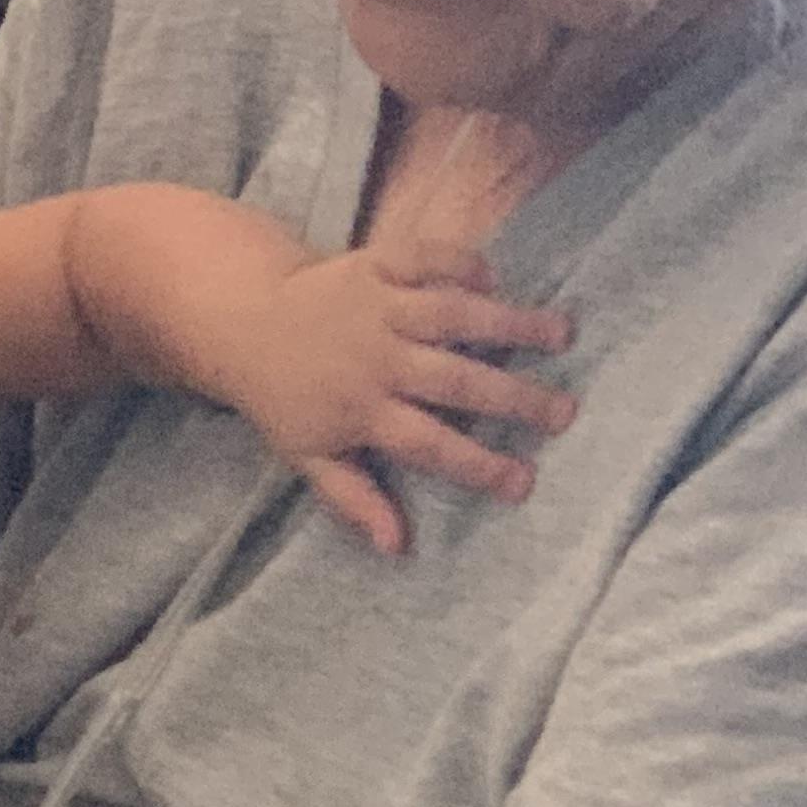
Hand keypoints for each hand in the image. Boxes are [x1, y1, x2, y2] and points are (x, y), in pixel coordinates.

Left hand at [232, 253, 575, 556]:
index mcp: (361, 410)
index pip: (430, 444)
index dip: (477, 465)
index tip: (523, 482)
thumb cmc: (283, 396)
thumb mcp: (308, 455)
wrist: (241, 318)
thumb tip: (398, 547)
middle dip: (514, 397)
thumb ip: (353, 499)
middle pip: (455, 381)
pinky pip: (426, 259)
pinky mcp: (375, 265)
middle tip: (566, 412)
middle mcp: (376, 359)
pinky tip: (495, 280)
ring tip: (562, 333)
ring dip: (510, 323)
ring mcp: (378, 308)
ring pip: (453, 315)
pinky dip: (461, 264)